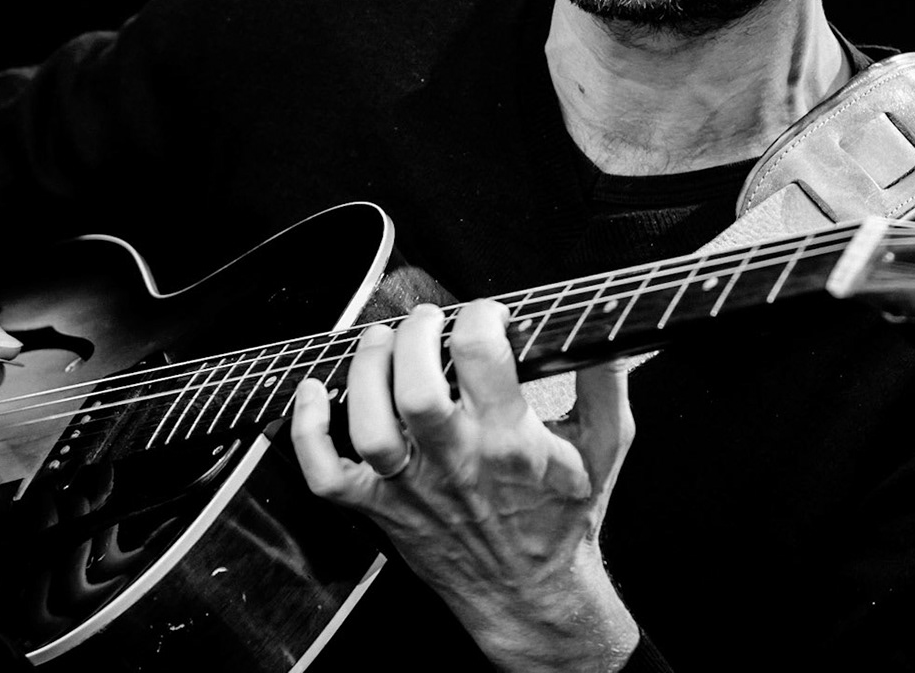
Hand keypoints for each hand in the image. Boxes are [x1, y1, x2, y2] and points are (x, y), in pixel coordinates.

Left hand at [290, 301, 638, 671]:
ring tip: (382, 342)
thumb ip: (608, 385)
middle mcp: (456, 462)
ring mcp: (412, 488)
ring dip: (365, 371)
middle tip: (429, 321)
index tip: (488, 315)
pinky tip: (315, 393)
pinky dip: (306, 431)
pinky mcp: (380, 509)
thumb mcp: (604, 448)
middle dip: (416, 336)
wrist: (532, 598)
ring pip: (369, 425)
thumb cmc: (564, 521)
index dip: (480, 317)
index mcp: (511, 442)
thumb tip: (608, 333)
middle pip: (416, 388)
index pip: (482, 356)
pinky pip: (326, 475)